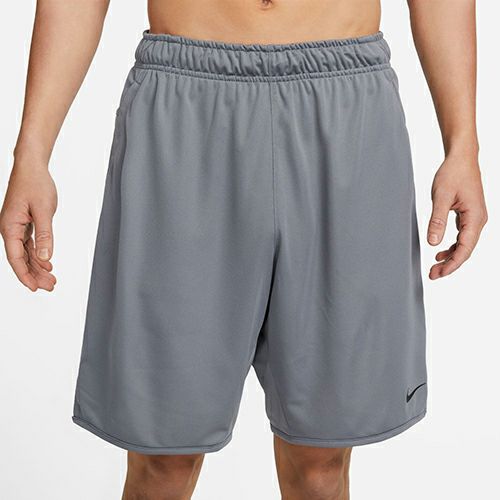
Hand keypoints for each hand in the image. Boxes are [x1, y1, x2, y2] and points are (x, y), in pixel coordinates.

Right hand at [0, 163, 57, 290]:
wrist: (31, 167)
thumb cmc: (35, 184)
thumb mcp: (44, 210)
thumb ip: (45, 235)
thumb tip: (45, 257)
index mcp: (10, 227)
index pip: (15, 258)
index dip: (25, 275)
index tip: (35, 288)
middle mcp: (10, 229)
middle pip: (20, 258)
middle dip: (35, 274)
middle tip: (50, 286)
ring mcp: (16, 226)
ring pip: (25, 253)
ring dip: (38, 266)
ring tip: (52, 279)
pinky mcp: (24, 223)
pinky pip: (29, 244)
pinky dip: (38, 254)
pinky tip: (47, 263)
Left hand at [427, 153, 486, 279]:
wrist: (461, 158)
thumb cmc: (453, 173)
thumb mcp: (441, 197)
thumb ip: (437, 220)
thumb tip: (433, 243)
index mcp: (475, 217)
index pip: (465, 248)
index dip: (452, 264)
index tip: (439, 273)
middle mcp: (478, 220)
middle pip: (465, 250)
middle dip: (450, 264)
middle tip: (432, 275)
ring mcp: (474, 218)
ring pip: (463, 245)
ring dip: (450, 257)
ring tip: (434, 267)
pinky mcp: (468, 215)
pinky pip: (462, 236)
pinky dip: (451, 246)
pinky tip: (440, 252)